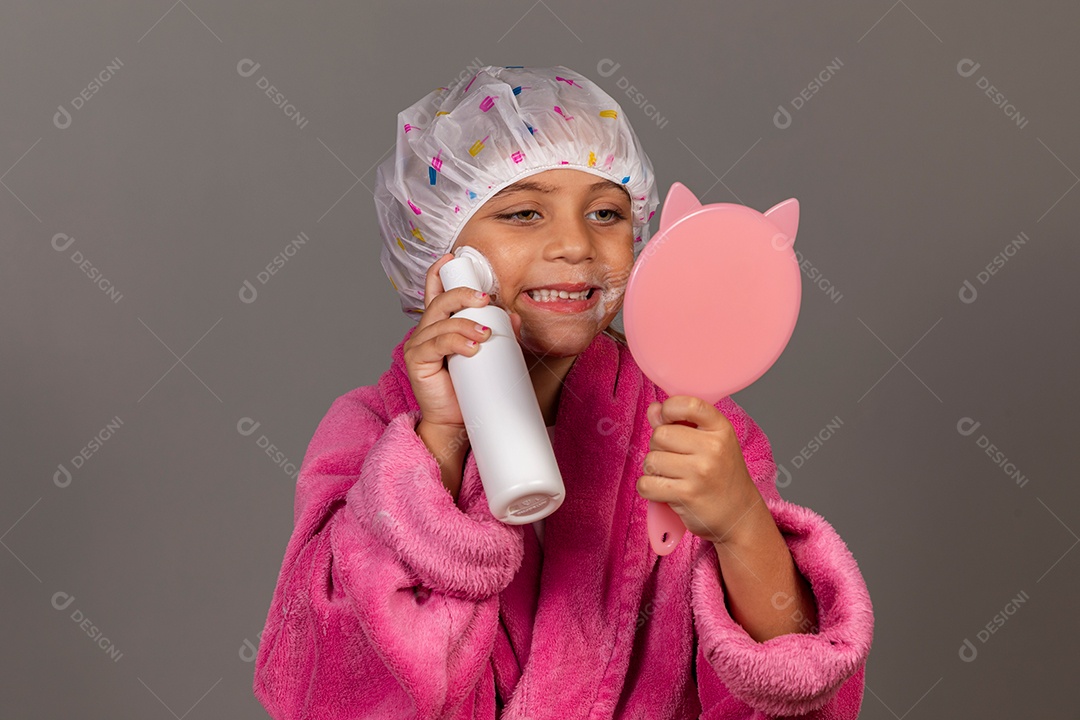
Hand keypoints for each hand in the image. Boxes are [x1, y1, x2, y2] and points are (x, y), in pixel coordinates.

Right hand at [403, 253, 522, 430]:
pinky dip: (455, 342)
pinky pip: (436, 344)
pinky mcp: (418, 362)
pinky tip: (471, 348)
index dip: (439, 272)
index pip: (435, 291)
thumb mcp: (491, 356)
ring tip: (486, 335)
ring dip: (466, 324)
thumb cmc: (471, 389)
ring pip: (441, 322)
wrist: (458, 424)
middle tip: (486, 299)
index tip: (452, 258)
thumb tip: (515, 315)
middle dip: (463, 294)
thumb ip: (502, 334)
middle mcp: (427, 330)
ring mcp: (419, 345)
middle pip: (440, 301)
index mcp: (441, 325)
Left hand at [636, 395, 762, 544]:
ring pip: (651, 460)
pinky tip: (664, 490)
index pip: (688, 404)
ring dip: (653, 470)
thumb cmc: (721, 476)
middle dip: (659, 447)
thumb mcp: (710, 443)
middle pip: (660, 434)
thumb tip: (654, 409)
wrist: (739, 516)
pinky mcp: (687, 495)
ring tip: (671, 476)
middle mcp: (713, 448)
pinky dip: (648, 489)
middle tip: (674, 459)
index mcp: (720, 428)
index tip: (669, 420)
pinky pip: (646, 484)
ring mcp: (700, 472)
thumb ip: (680, 422)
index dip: (669, 409)